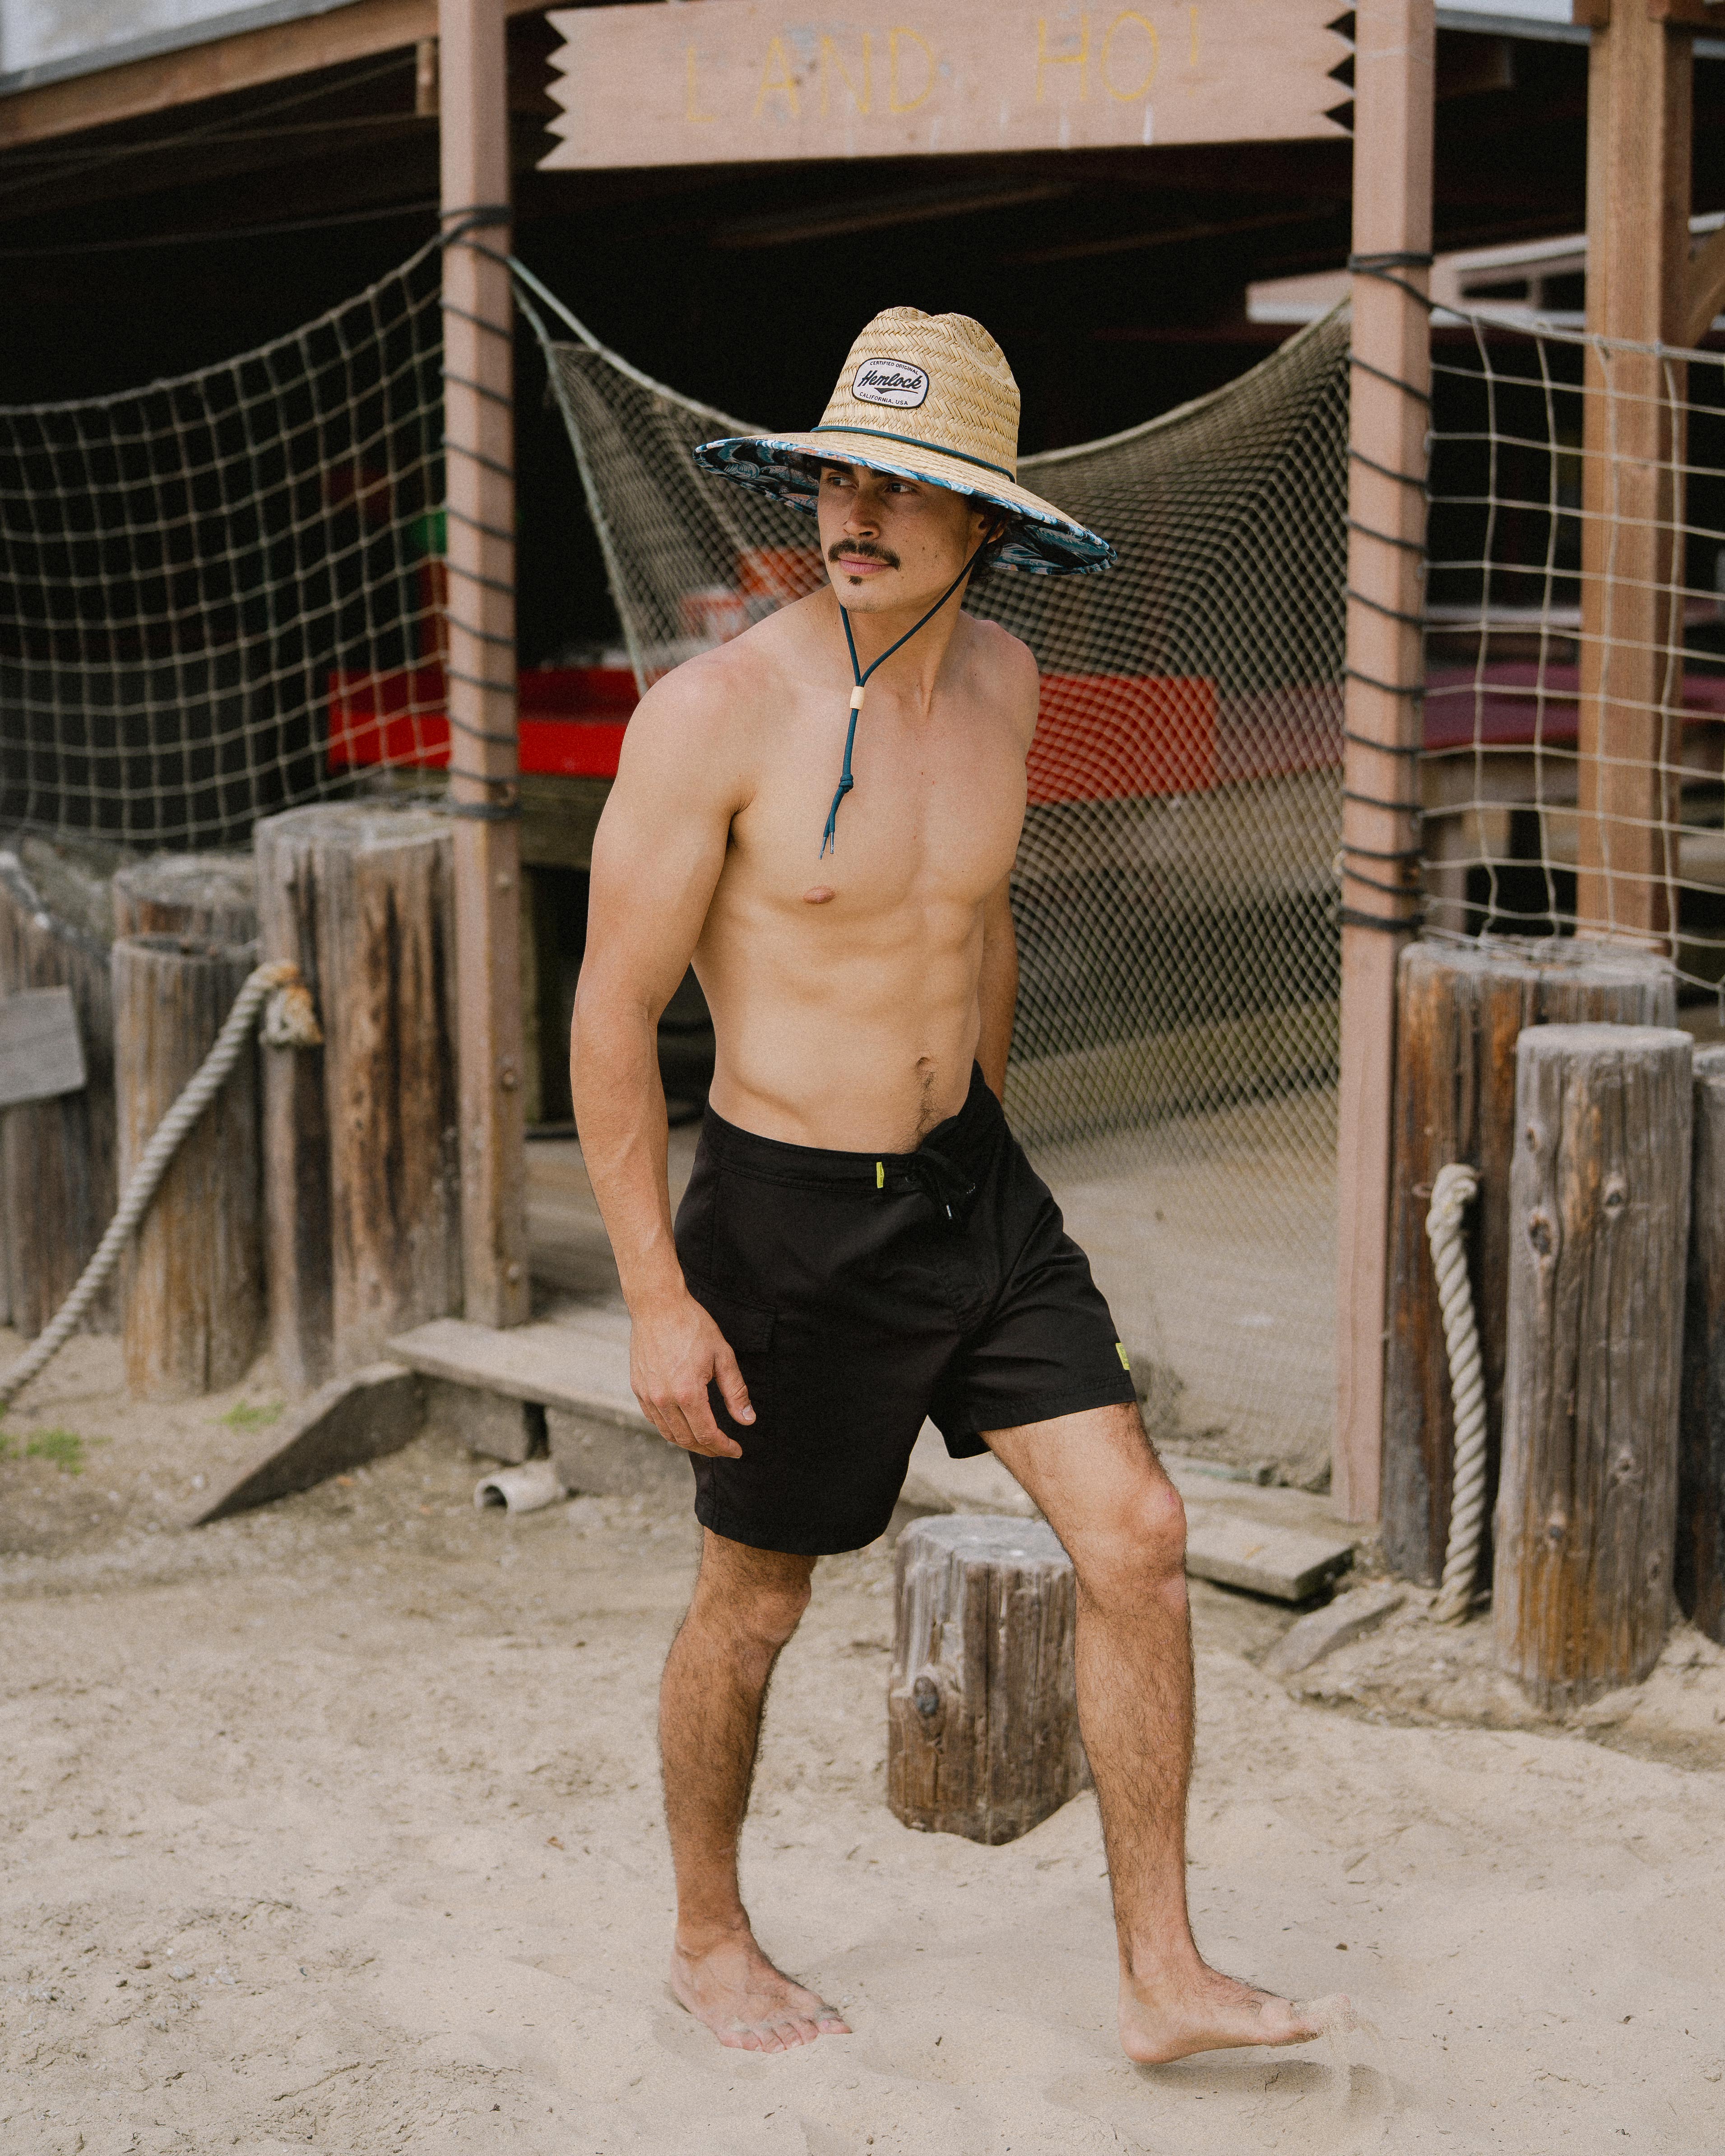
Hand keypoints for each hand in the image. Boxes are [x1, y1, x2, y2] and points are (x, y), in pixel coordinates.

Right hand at [629, 1288, 754, 1457]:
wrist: (658, 1305)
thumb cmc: (693, 1326)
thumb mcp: (723, 1356)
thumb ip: (735, 1391)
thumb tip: (747, 1419)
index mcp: (688, 1393)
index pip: (707, 1434)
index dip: (724, 1447)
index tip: (736, 1451)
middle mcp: (664, 1399)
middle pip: (686, 1439)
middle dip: (708, 1449)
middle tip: (724, 1449)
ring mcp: (648, 1395)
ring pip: (668, 1433)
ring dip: (689, 1442)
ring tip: (707, 1441)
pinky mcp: (638, 1388)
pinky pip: (654, 1419)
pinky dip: (670, 1429)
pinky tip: (684, 1425)